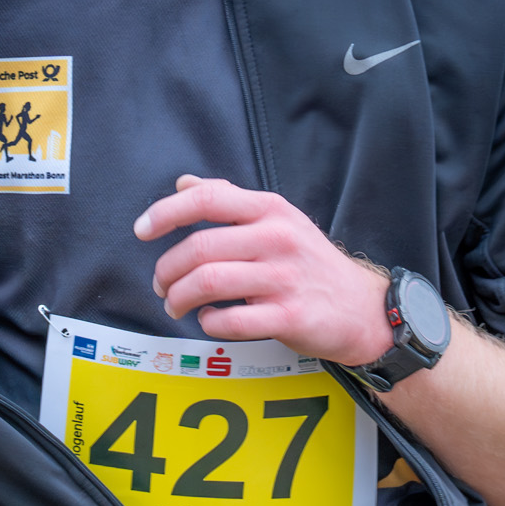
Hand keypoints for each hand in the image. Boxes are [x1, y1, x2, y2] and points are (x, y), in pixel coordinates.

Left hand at [135, 175, 390, 364]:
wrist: (362, 307)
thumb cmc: (310, 263)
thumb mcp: (278, 219)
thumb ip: (230, 200)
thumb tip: (183, 183)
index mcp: (270, 210)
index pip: (207, 199)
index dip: (166, 213)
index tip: (142, 230)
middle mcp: (277, 239)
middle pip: (199, 248)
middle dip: (167, 270)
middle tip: (161, 285)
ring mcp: (284, 278)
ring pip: (208, 284)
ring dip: (179, 298)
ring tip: (175, 305)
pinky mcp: (289, 316)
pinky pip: (231, 320)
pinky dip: (209, 322)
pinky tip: (209, 320)